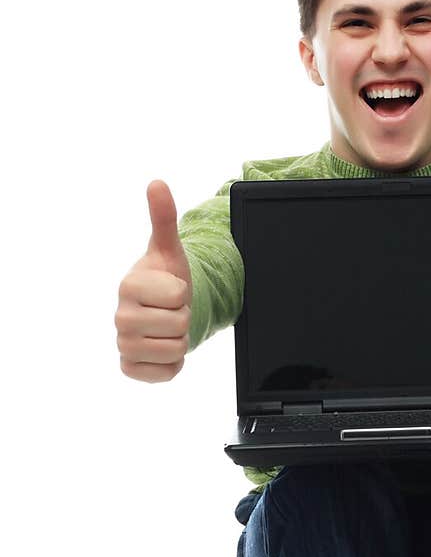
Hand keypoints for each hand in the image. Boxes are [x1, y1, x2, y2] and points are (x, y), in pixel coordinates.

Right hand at [116, 180, 192, 381]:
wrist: (160, 312)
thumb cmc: (165, 279)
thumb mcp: (169, 249)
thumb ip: (163, 217)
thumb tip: (157, 183)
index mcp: (128, 286)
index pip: (178, 295)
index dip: (184, 293)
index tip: (171, 290)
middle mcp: (120, 317)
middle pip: (180, 325)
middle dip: (184, 317)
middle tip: (171, 310)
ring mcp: (124, 344)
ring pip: (177, 350)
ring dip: (181, 340)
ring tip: (168, 327)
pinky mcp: (131, 368)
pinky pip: (166, 373)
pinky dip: (173, 364)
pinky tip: (162, 348)